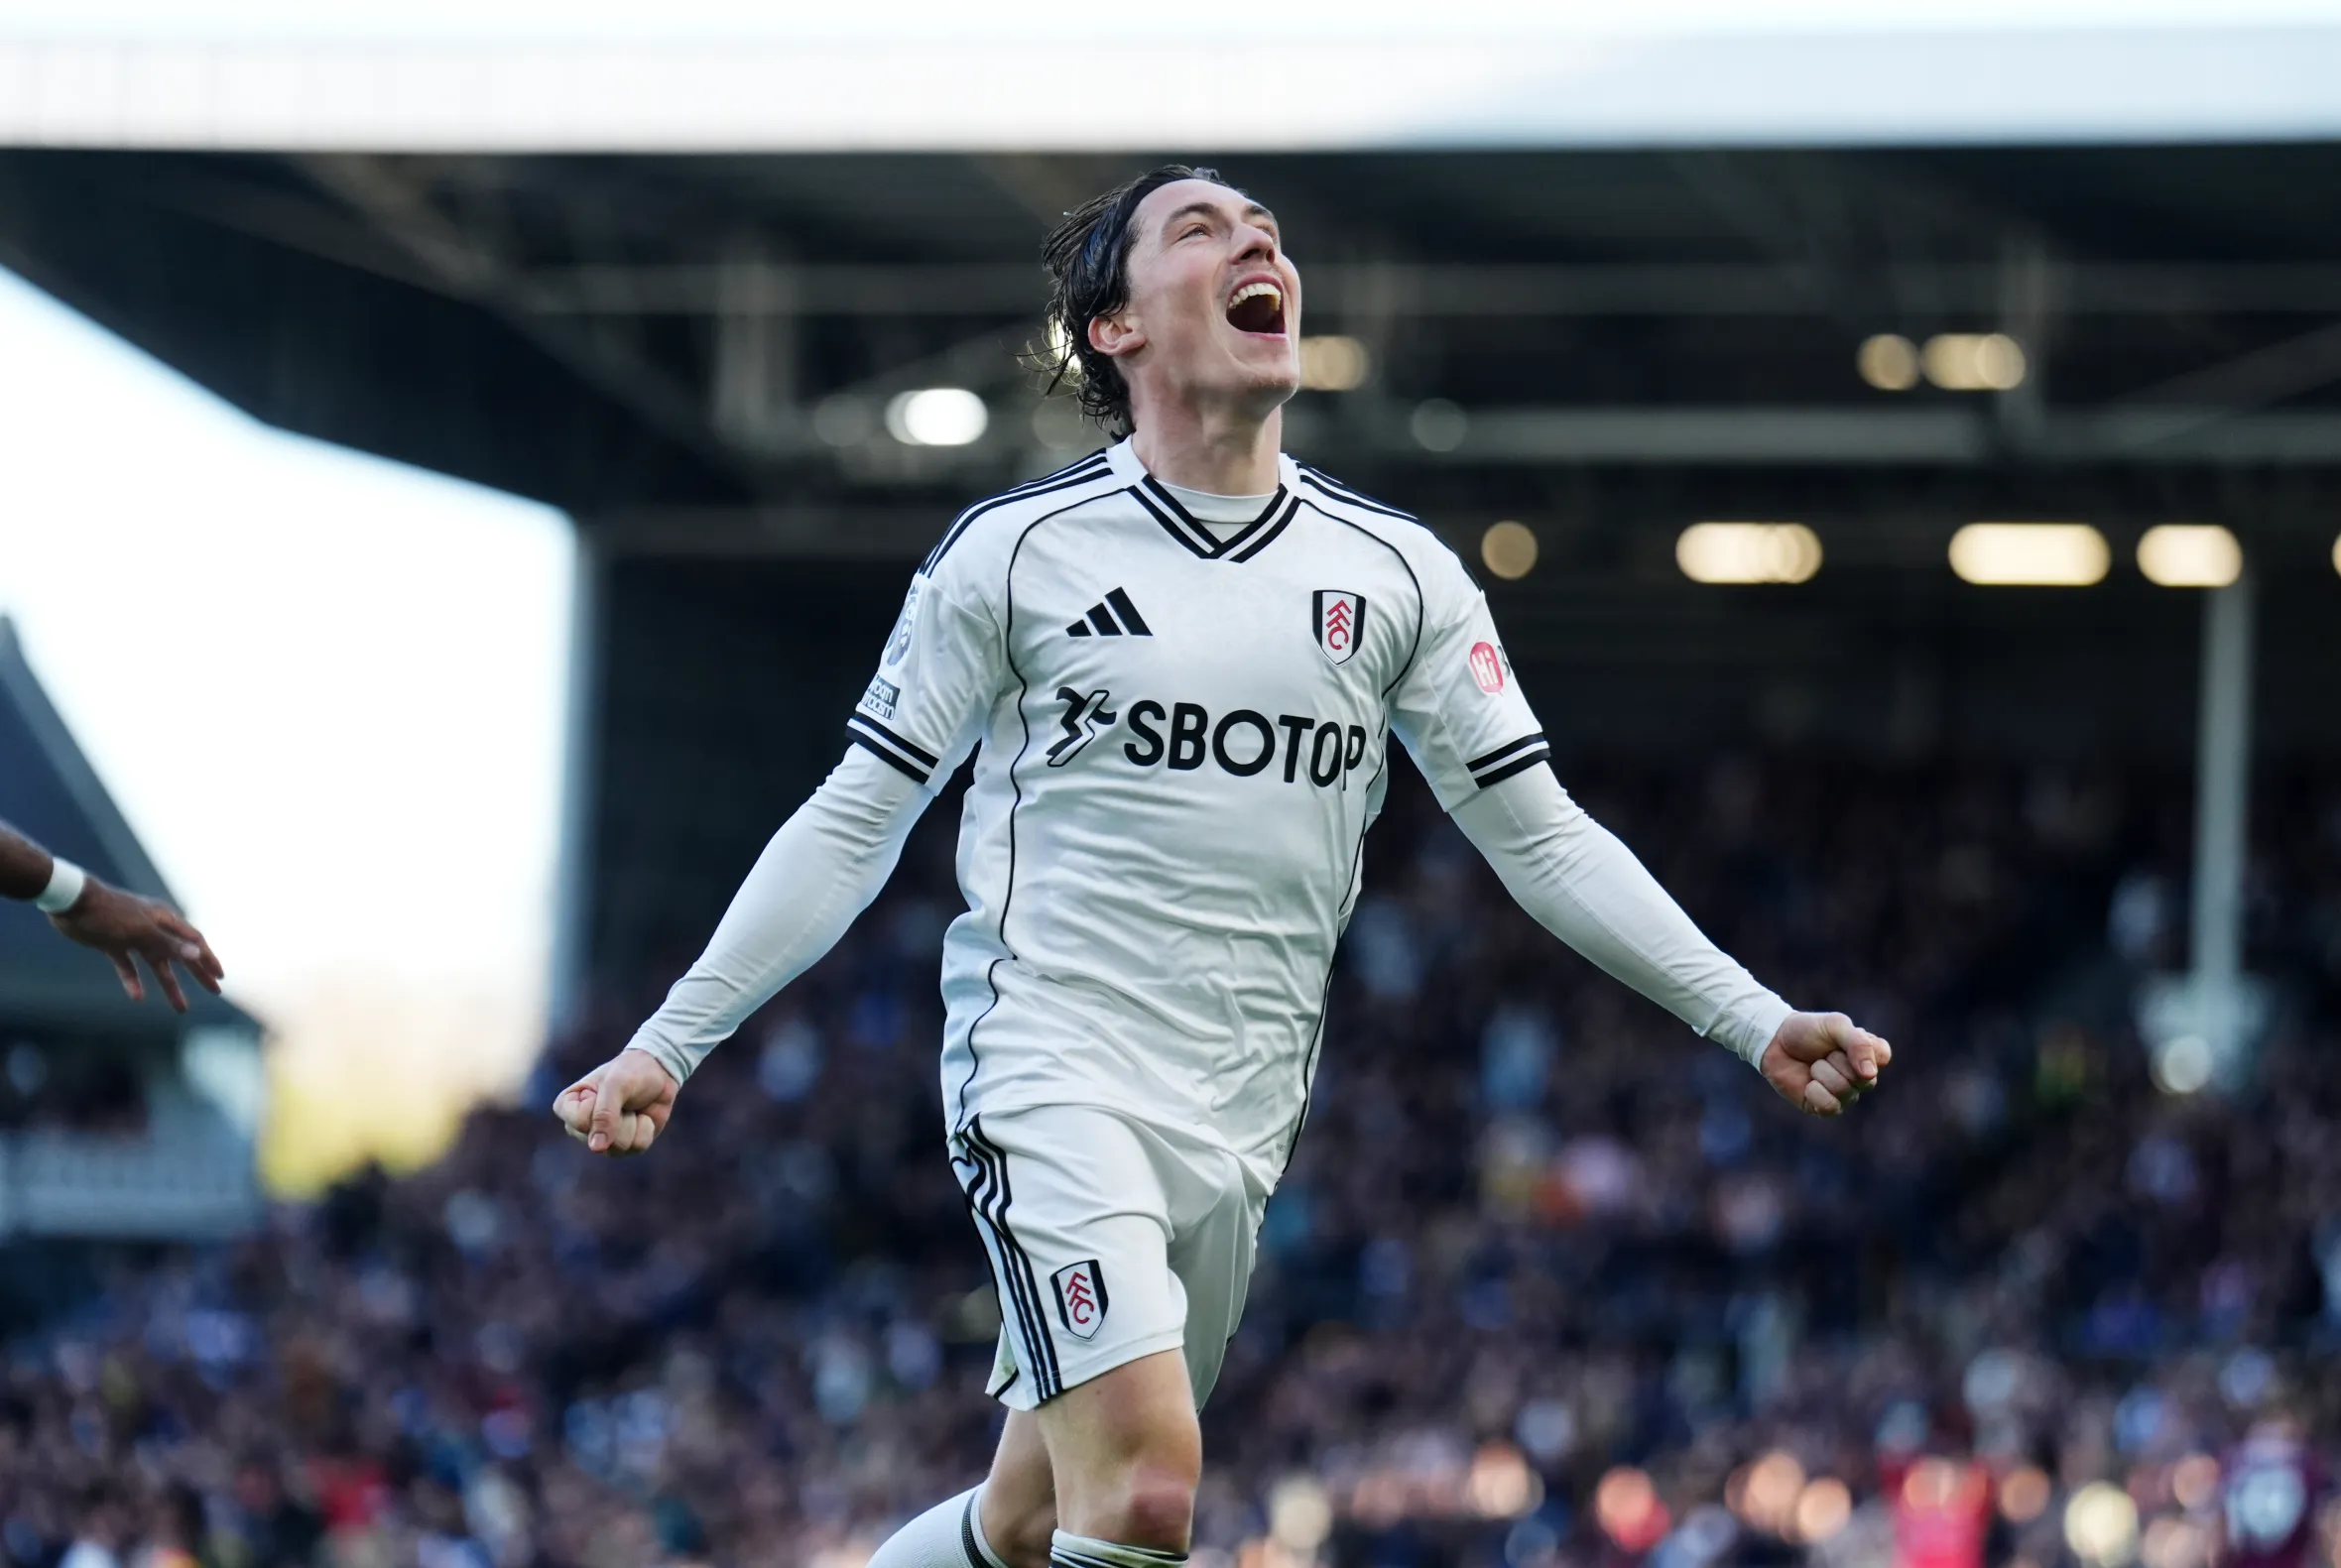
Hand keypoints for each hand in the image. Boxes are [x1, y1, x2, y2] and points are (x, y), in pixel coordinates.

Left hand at [49, 880, 224, 1012]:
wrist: (70, 903)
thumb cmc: (109, 914)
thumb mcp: (141, 931)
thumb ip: (169, 944)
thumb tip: (198, 954)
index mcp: (164, 920)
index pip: (194, 941)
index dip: (208, 959)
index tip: (219, 977)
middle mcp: (152, 928)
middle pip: (180, 955)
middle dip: (197, 974)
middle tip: (214, 991)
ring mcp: (132, 936)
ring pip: (157, 964)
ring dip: (170, 985)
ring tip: (181, 1007)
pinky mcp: (112, 943)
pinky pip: (128, 965)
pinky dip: (134, 980)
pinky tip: (137, 996)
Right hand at [553, 1049, 678, 1155]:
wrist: (658, 1074)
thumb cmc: (630, 1072)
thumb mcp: (616, 1084)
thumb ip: (604, 1113)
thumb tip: (596, 1148)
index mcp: (567, 1106)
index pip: (580, 1121)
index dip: (600, 1106)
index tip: (604, 1089)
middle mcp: (579, 1127)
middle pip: (598, 1140)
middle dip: (619, 1117)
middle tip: (622, 1099)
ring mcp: (601, 1140)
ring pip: (618, 1147)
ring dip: (633, 1123)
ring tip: (631, 1107)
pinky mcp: (623, 1147)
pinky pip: (637, 1147)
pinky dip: (646, 1129)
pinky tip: (643, 1117)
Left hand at [1758, 1011, 1891, 1116]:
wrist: (1774, 1042)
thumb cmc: (1807, 1031)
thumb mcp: (1835, 1025)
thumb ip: (1858, 1043)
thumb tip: (1869, 1074)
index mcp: (1867, 1054)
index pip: (1882, 1056)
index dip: (1861, 1049)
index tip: (1842, 1038)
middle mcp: (1860, 1077)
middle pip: (1864, 1079)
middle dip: (1836, 1060)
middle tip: (1823, 1052)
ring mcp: (1844, 1094)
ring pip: (1845, 1092)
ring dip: (1822, 1073)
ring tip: (1813, 1065)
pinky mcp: (1825, 1107)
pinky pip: (1830, 1107)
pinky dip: (1815, 1092)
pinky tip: (1808, 1084)